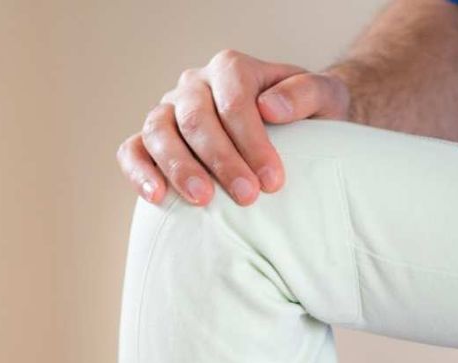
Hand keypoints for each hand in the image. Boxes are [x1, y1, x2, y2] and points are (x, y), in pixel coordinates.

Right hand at [117, 50, 349, 207]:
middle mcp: (194, 85)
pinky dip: (139, 172)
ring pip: (158, 131)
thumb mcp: (325, 98)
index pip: (233, 100)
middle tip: (247, 196)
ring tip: (203, 200)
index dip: (252, 141)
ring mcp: (168, 111)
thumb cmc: (307, 117)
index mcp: (231, 69)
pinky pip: (132, 150)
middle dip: (221, 159)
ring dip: (179, 167)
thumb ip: (306, 94)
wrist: (292, 129)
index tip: (273, 181)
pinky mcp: (151, 140)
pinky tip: (156, 197)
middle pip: (195, 118)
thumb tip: (270, 107)